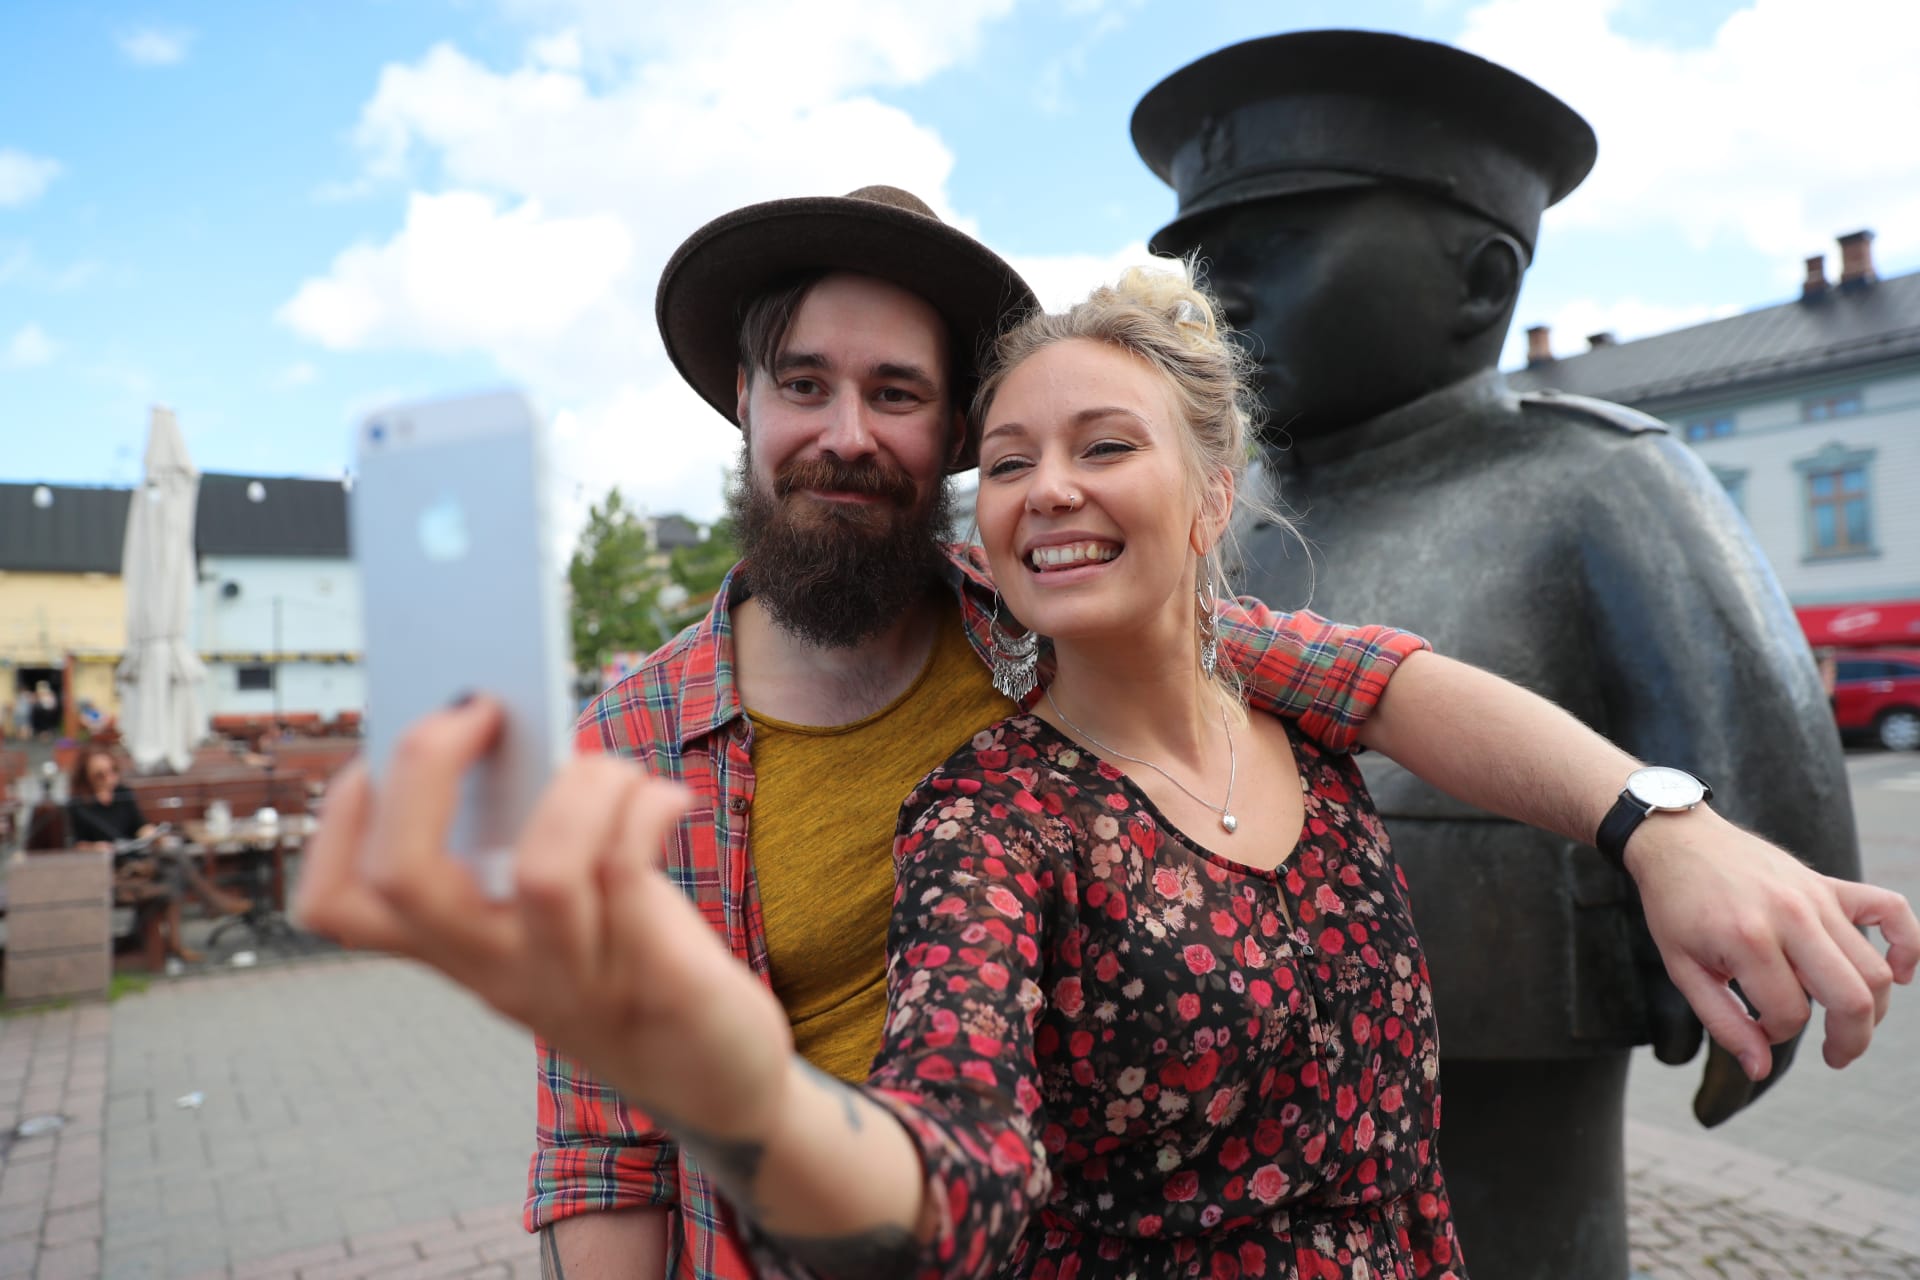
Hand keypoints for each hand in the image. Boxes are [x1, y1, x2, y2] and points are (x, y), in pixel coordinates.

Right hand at [292, 697, 794, 1137]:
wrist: (715, 1077)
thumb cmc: (635, 960)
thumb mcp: (562, 911)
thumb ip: (529, 842)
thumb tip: (515, 729)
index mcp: (460, 952)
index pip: (338, 906)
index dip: (336, 822)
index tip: (377, 755)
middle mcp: (498, 974)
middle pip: (406, 878)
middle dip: (426, 765)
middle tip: (481, 707)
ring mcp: (572, 983)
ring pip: (542, 871)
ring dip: (578, 787)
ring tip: (612, 769)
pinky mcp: (652, 980)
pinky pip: (630, 875)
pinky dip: (644, 808)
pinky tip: (665, 797)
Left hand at [1628, 808, 1918, 1078]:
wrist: (1676, 839)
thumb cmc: (1674, 905)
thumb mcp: (1681, 968)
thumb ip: (1723, 1022)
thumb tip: (1759, 1068)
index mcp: (1749, 940)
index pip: (1791, 1014)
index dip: (1777, 1035)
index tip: (1758, 1028)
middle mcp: (1791, 917)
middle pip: (1852, 997)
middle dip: (1850, 1040)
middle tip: (1835, 1056)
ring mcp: (1815, 897)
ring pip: (1874, 968)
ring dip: (1873, 1008)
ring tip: (1849, 1024)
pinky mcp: (1828, 883)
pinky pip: (1891, 909)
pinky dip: (1907, 945)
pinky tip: (1898, 973)